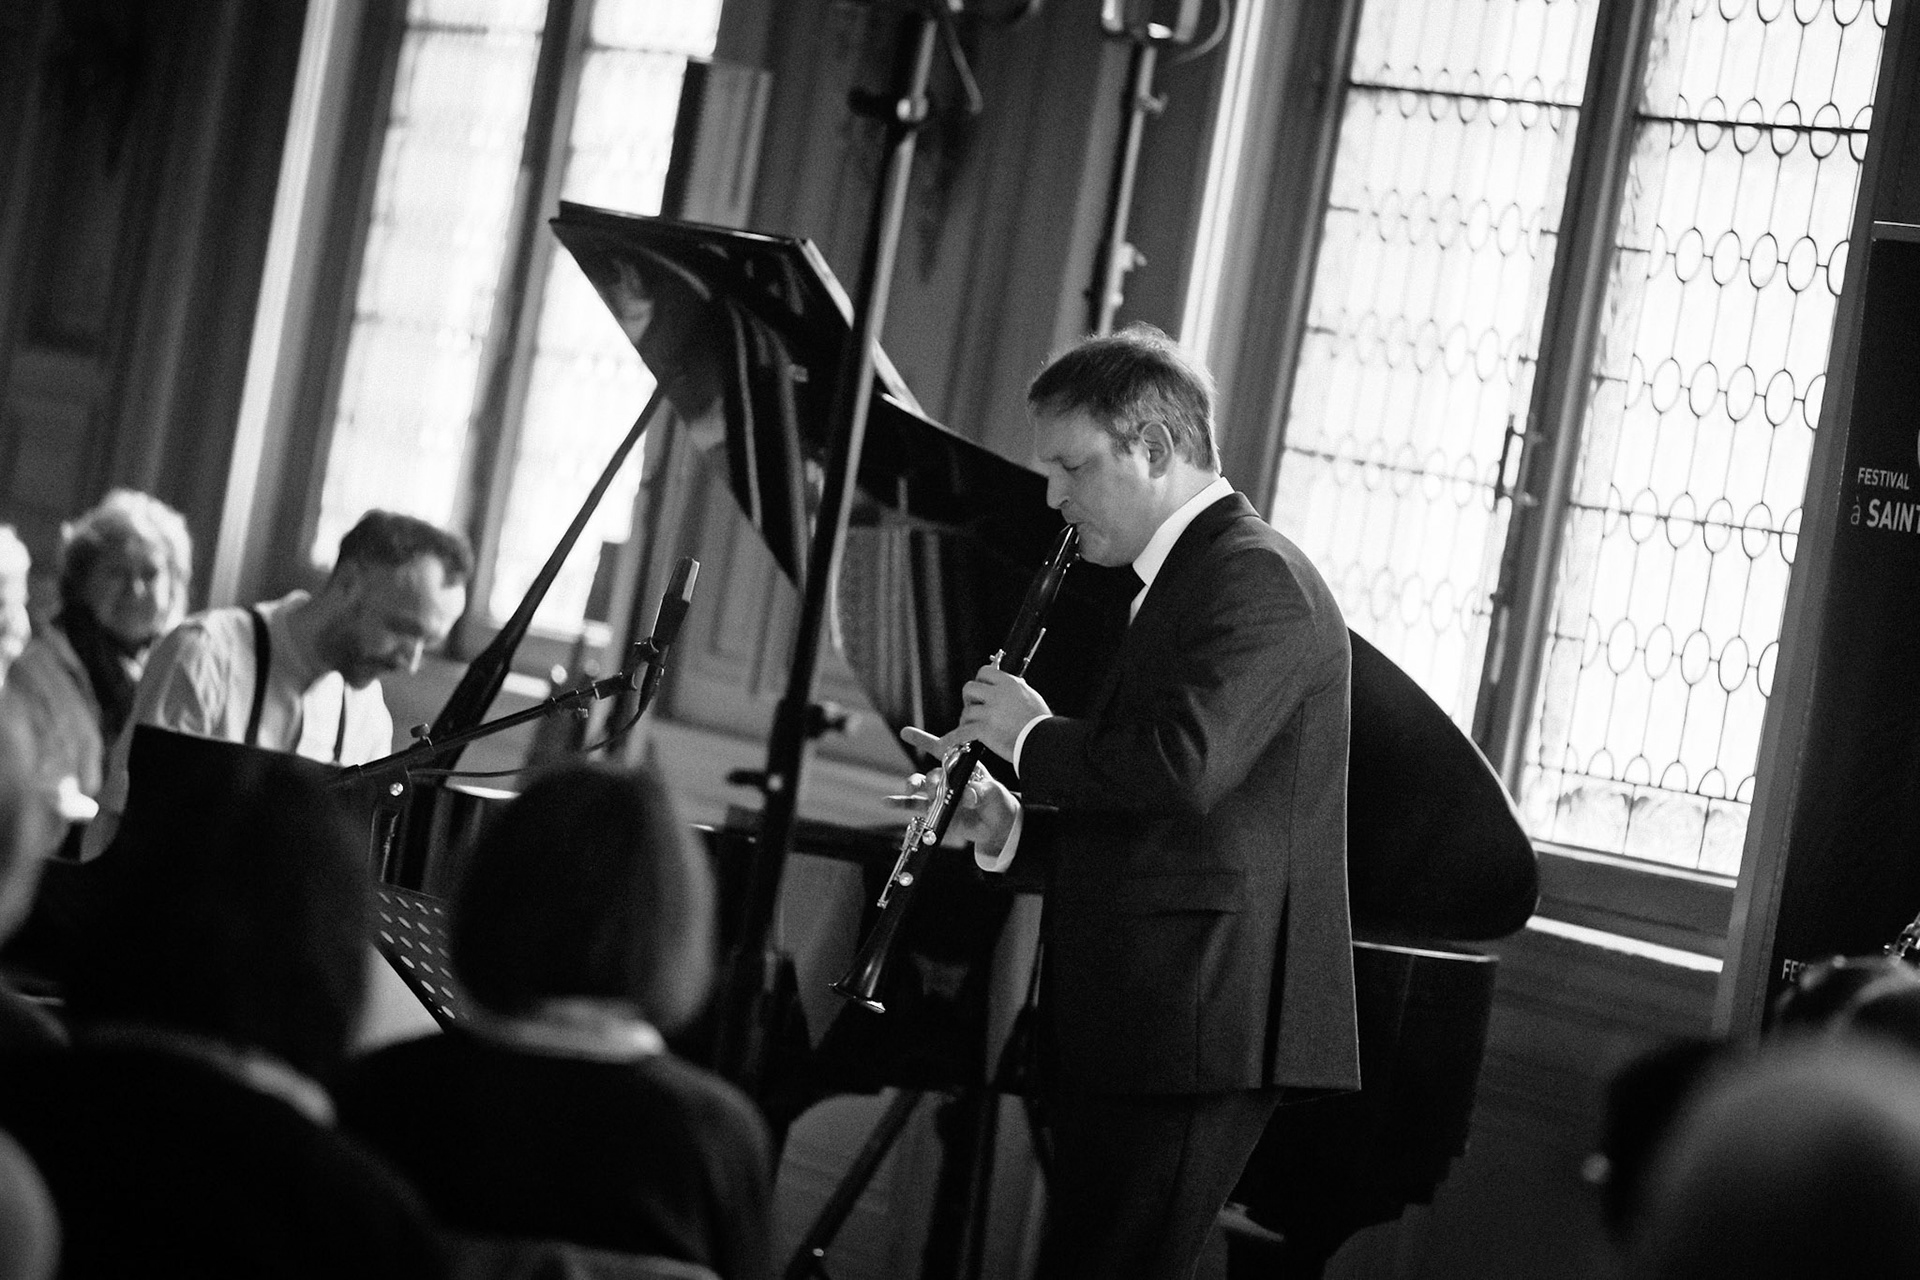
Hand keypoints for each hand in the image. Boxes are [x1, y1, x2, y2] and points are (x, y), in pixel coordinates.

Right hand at [897, 726, 1019, 850]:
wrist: (997, 824)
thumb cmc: (997, 800)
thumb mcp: (993, 792)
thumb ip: (980, 792)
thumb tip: (967, 795)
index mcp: (962, 766)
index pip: (942, 749)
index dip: (923, 740)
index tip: (905, 733)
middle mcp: (947, 777)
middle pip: (932, 773)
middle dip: (931, 780)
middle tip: (935, 787)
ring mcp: (939, 794)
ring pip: (920, 786)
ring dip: (912, 785)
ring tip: (910, 789)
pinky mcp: (935, 811)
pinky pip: (914, 806)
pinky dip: (900, 804)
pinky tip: (887, 802)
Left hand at [912, 665, 1050, 764]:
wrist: (1043, 742)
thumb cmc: (1040, 723)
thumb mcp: (1031, 696)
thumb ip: (1017, 689)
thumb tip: (1012, 683)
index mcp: (1009, 683)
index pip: (985, 672)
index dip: (980, 682)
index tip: (981, 691)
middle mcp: (997, 695)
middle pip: (969, 688)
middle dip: (969, 699)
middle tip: (975, 710)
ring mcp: (989, 712)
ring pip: (966, 711)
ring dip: (967, 720)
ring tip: (973, 729)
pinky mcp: (984, 729)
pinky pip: (962, 733)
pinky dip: (952, 739)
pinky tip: (945, 743)